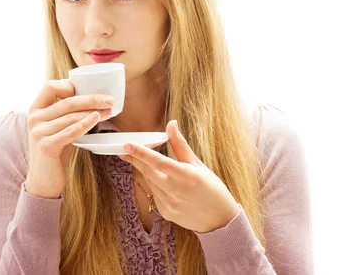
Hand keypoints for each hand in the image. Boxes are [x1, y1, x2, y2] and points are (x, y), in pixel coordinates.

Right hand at [25, 80, 114, 198]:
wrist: (43, 180)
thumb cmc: (56, 150)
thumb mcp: (58, 127)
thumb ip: (67, 112)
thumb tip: (95, 98)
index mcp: (36, 109)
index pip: (50, 87)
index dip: (70, 85)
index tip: (90, 89)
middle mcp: (34, 118)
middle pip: (67, 102)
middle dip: (92, 98)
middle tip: (109, 99)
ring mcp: (38, 132)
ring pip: (71, 116)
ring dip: (94, 111)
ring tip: (110, 111)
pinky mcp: (46, 146)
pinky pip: (70, 131)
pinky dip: (85, 124)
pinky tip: (96, 118)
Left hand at [118, 120, 239, 232]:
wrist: (220, 221)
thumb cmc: (213, 189)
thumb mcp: (199, 165)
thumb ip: (181, 145)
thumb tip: (171, 124)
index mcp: (187, 176)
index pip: (159, 162)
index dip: (141, 153)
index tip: (127, 145)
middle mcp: (176, 192)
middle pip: (148, 172)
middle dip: (135, 160)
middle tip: (124, 150)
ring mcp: (170, 205)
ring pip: (150, 183)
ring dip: (146, 171)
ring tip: (145, 162)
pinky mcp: (166, 213)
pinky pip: (155, 194)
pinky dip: (154, 184)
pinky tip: (161, 181)